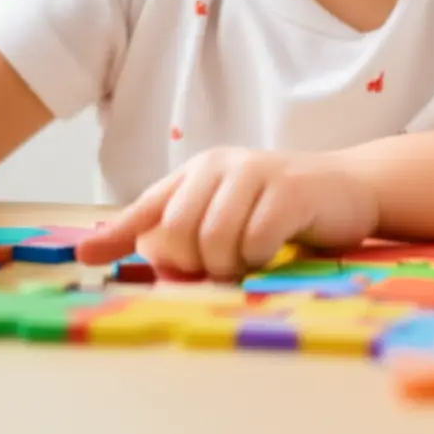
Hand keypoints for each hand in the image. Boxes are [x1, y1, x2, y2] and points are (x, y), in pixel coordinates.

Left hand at [76, 147, 380, 279]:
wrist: (347, 189)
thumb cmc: (280, 210)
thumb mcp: (228, 216)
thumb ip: (187, 235)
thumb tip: (141, 256)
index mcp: (197, 173)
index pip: (149, 206)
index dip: (117, 234)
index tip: (86, 256)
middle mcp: (220, 166)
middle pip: (178, 231)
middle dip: (195, 263)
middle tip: (222, 266)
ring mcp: (256, 173)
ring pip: (216, 238)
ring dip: (231, 265)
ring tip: (250, 260)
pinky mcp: (291, 190)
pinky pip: (257, 239)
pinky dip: (262, 258)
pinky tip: (276, 250)